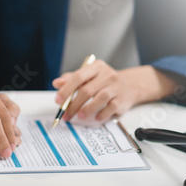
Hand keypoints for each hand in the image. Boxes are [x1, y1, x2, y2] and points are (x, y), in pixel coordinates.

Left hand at [52, 61, 176, 121]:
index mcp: (96, 67)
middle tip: (66, 114)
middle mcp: (107, 75)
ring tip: (79, 116)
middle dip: (74, 104)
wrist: (129, 86)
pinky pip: (110, 107)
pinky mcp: (122, 99)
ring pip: (99, 98)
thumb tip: (56, 83)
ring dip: (87, 109)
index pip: (78, 77)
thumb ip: (71, 80)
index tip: (58, 100)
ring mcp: (116, 87)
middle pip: (87, 90)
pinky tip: (95, 117)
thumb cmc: (103, 82)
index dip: (66, 89)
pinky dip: (101, 114)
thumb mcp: (87, 77)